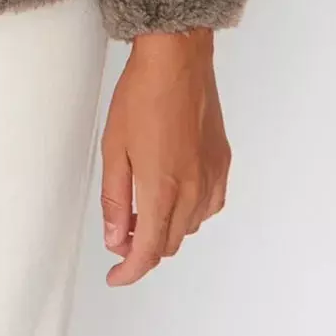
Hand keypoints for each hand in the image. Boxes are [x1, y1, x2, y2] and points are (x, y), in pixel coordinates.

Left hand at [98, 26, 230, 285]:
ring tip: (141, 213)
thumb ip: (115, 198)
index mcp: (163, 187)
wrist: (177, 59)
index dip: (130, 270)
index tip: (117, 276)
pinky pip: (209, 205)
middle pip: (170, 241)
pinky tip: (174, 196)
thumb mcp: (113, 147)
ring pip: (190, 226)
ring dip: (166, 230)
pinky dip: (190, 212)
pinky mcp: (222, 163)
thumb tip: (116, 237)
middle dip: (144, 248)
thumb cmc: (141, 95)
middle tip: (121, 237)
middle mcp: (193, 189)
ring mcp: (212, 176)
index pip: (149, 249)